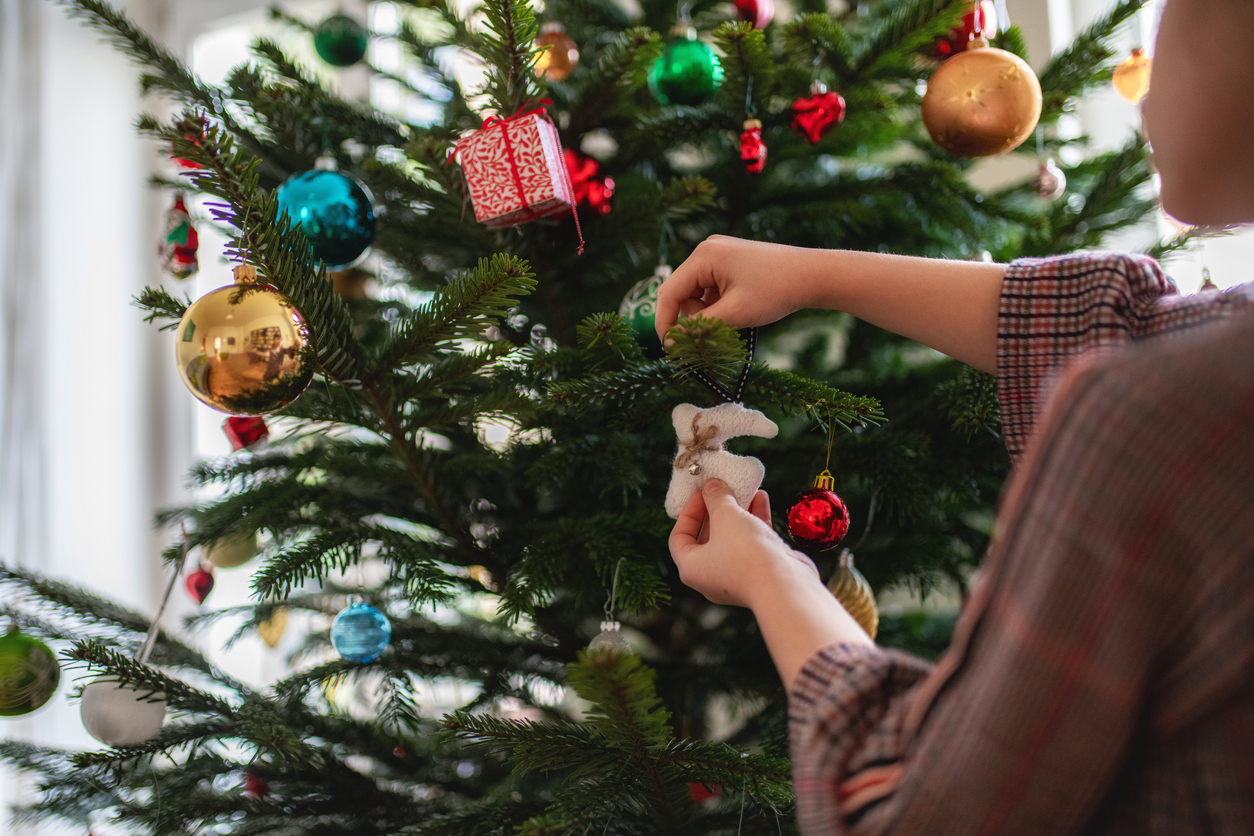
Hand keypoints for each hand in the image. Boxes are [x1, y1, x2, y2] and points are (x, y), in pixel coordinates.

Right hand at [654, 236, 815, 343]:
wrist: (812, 275)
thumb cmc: (776, 291)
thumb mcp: (734, 314)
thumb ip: (699, 327)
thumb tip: (672, 341)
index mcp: (704, 256)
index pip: (669, 292)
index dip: (665, 322)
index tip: (670, 348)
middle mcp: (707, 250)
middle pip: (681, 291)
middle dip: (691, 317)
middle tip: (710, 334)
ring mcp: (718, 253)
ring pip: (695, 292)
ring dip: (705, 312)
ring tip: (731, 318)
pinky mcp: (729, 260)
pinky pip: (709, 287)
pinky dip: (716, 303)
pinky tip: (736, 308)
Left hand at [669, 479, 819, 608]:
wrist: (785, 585)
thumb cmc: (745, 553)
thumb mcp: (726, 516)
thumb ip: (717, 497)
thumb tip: (712, 486)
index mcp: (691, 568)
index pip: (679, 537)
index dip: (688, 510)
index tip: (702, 492)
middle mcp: (710, 576)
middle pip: (707, 536)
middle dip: (717, 508)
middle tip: (723, 488)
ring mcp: (736, 576)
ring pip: (732, 538)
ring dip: (738, 512)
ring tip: (745, 489)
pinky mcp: (759, 572)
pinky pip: (752, 543)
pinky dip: (755, 520)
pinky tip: (761, 498)